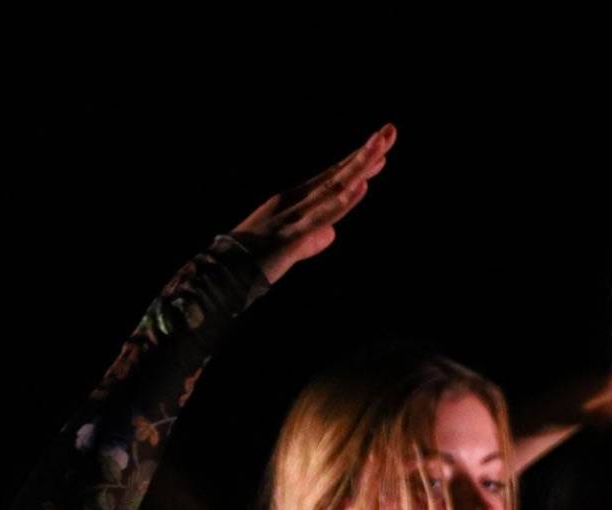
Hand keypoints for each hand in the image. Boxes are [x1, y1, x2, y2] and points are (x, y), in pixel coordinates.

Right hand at [232, 125, 394, 284]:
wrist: (220, 277)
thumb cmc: (249, 264)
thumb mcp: (287, 250)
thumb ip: (311, 242)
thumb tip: (332, 234)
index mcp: (292, 203)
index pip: (332, 179)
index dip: (357, 164)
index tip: (381, 149)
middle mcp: (294, 202)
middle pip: (337, 175)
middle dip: (365, 153)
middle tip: (391, 129)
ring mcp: (293, 217)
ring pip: (333, 188)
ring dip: (359, 167)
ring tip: (381, 146)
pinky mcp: (292, 238)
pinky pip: (322, 217)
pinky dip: (343, 201)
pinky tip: (361, 186)